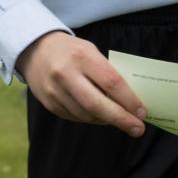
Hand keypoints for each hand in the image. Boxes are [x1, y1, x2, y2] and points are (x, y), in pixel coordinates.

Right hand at [16, 32, 147, 136]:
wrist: (34, 49)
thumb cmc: (71, 50)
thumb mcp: (90, 51)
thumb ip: (106, 72)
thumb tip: (129, 99)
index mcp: (82, 56)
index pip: (111, 82)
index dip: (129, 100)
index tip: (142, 112)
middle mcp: (66, 74)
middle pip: (97, 104)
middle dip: (121, 119)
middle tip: (138, 128)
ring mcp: (55, 91)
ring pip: (86, 115)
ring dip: (107, 120)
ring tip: (120, 120)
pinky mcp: (49, 103)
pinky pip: (75, 117)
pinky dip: (91, 118)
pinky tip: (100, 116)